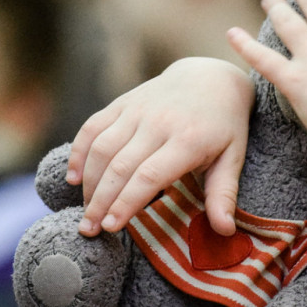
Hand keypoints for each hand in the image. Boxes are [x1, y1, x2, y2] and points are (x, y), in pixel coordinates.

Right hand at [67, 57, 254, 236]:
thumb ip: (224, 194)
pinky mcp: (122, 103)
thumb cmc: (223, 125)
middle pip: (119, 166)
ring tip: (85, 212)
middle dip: (100, 201)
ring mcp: (137, 110)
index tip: (111, 228)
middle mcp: (158, 122)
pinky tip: (73, 178)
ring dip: (88, 182)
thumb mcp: (233, 157)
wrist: (209, 77)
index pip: (149, 176)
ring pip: (101, 148)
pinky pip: (92, 127)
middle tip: (89, 230)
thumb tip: (225, 230)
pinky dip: (78, 152)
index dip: (126, 203)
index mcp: (188, 140)